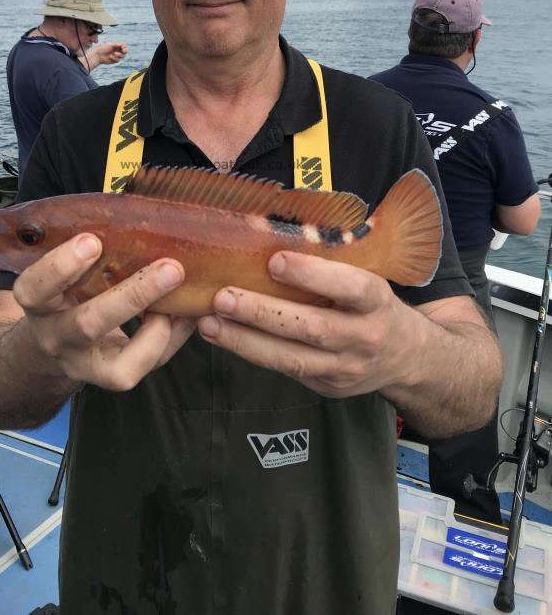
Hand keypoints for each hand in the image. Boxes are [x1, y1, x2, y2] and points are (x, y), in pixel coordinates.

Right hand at [13, 233, 194, 390]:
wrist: (50, 348)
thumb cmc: (64, 292)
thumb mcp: (60, 272)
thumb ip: (84, 250)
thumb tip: (137, 212)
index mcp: (38, 303)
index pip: (34, 289)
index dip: (61, 267)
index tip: (91, 241)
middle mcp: (57, 338)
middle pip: (88, 325)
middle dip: (133, 296)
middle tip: (170, 267)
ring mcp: (86, 365)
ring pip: (122, 363)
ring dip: (160, 327)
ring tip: (185, 297)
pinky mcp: (115, 378)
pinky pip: (149, 365)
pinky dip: (173, 336)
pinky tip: (186, 309)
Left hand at [91, 41, 128, 66]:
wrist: (98, 55)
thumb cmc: (103, 48)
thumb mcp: (110, 45)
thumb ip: (117, 45)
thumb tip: (123, 45)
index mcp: (116, 46)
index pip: (124, 46)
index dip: (125, 47)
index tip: (123, 48)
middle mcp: (117, 50)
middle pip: (125, 51)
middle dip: (125, 51)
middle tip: (123, 51)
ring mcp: (117, 56)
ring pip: (122, 56)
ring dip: (119, 55)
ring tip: (114, 53)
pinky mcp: (115, 60)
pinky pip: (118, 60)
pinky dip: (114, 58)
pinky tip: (110, 57)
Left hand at [198, 251, 415, 397]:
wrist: (407, 357)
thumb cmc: (372, 303)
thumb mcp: (367, 276)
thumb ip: (330, 262)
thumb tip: (270, 229)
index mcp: (376, 300)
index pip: (350, 287)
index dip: (313, 274)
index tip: (274, 260)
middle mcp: (363, 337)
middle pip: (312, 328)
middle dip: (262, 313)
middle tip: (222, 297)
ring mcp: (344, 367)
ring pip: (291, 359)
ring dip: (245, 340)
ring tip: (209, 323)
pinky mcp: (326, 387)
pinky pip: (284, 370)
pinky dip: (251, 352)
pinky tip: (223, 336)